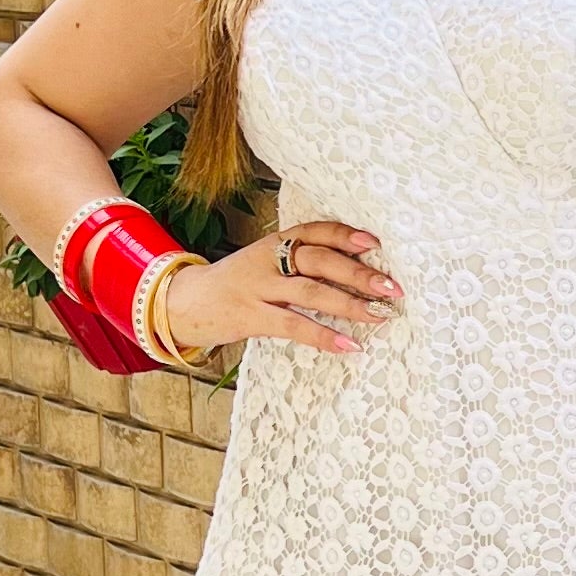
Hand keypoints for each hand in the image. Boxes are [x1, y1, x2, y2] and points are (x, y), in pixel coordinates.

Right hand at [158, 220, 399, 360]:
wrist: (183, 303)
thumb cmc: (236, 284)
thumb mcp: (264, 263)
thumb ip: (298, 262)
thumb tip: (352, 271)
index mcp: (273, 241)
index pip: (315, 230)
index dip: (346, 235)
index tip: (376, 243)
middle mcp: (268, 259)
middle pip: (320, 260)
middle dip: (359, 273)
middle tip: (392, 288)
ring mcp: (258, 287)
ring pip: (311, 292)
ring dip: (349, 304)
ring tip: (379, 315)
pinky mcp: (251, 316)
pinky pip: (293, 326)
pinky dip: (324, 336)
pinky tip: (348, 345)